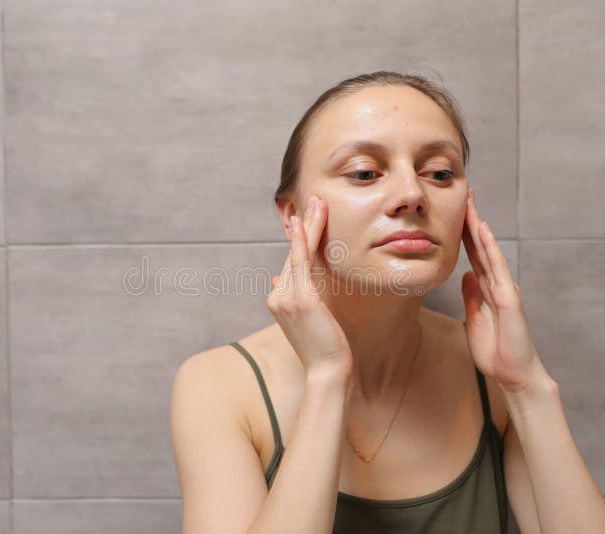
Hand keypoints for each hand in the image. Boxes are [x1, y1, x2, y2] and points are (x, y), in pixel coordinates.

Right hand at [267, 195, 352, 376]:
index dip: (299, 240)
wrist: (327, 373)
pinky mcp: (301, 297)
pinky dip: (304, 238)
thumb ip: (293, 300)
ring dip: (308, 224)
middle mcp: (277, 296)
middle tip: (313, 200)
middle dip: (304, 226)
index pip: (290, 265)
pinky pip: (301, 260)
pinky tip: (307, 220)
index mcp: (278, 301)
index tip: (305, 219)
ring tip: (317, 202)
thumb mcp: (305, 321)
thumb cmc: (323, 350)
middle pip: (292, 254)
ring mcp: (286, 296)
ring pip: (297, 252)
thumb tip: (278, 280)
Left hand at [461, 186, 548, 393]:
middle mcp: (497, 283)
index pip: (473, 253)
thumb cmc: (496, 350)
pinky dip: (491, 248)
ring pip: (489, 251)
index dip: (462, 232)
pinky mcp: (510, 299)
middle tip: (463, 191)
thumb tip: (466, 275)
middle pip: (481, 245)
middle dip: (471, 219)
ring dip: (479, 226)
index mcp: (487, 287)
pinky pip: (498, 268)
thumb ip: (472, 296)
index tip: (453, 209)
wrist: (514, 374)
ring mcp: (505, 289)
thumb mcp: (475, 317)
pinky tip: (483, 231)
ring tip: (470, 203)